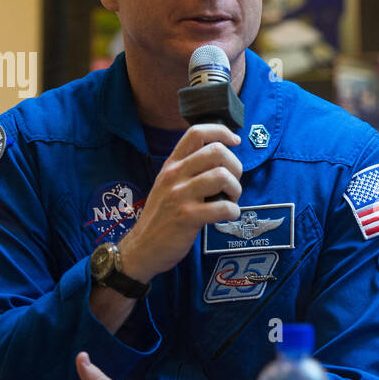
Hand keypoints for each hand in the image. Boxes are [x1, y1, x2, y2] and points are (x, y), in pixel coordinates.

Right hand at [120, 124, 242, 281]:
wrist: (142, 247)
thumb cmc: (162, 216)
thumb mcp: (167, 184)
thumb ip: (188, 169)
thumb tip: (221, 157)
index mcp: (172, 164)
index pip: (196, 132)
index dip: (221, 132)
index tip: (234, 141)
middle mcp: (174, 175)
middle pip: (216, 151)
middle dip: (235, 166)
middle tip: (232, 184)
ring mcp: (180, 195)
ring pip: (222, 176)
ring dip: (236, 189)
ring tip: (230, 200)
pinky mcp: (187, 217)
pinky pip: (223, 207)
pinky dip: (233, 212)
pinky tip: (227, 216)